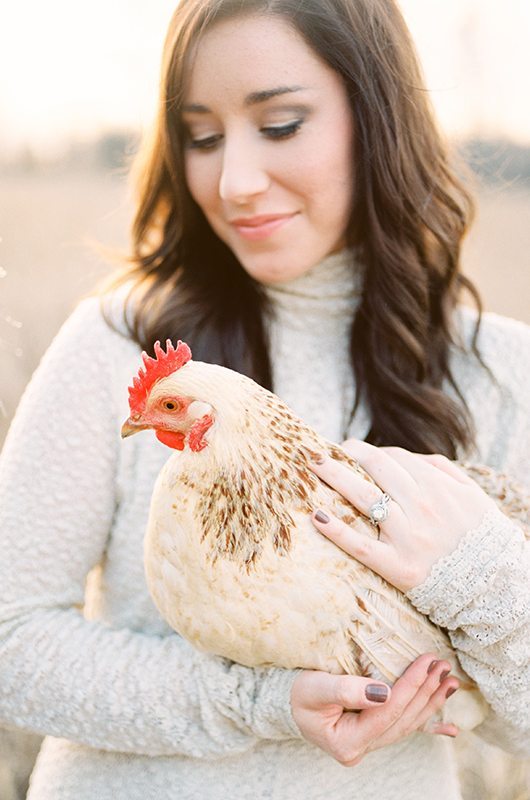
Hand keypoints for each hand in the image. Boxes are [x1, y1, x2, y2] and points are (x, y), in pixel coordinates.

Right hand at [291, 654, 458, 765]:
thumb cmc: (298, 693)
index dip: (410, 686)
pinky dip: (429, 727)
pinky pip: (405, 730)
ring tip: (450, 681)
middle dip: (426, 691)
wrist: (287, 703)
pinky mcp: (374, 734)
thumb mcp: (314, 688)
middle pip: (403, 719)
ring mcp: (370, 744)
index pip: (388, 712)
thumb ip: (346, 690)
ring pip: (408, 724)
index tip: (426, 661)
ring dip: (432, 702)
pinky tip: (451, 729)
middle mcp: (363, 748)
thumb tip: (384, 692)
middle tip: (443, 665)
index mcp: (348, 742)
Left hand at [309, 440, 496, 591]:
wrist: (493, 585)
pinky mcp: (398, 566)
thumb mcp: (471, 494)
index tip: (350, 450)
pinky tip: (317, 517)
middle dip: (346, 454)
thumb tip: (409, 456)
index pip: (394, 457)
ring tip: (311, 465)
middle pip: (374, 469)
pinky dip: (336, 531)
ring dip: (334, 476)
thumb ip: (442, 470)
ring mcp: (407, 536)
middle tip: (320, 451)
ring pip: (363, 498)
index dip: (367, 451)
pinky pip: (360, 545)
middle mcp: (420, 507)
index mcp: (436, 487)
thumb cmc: (479, 536)